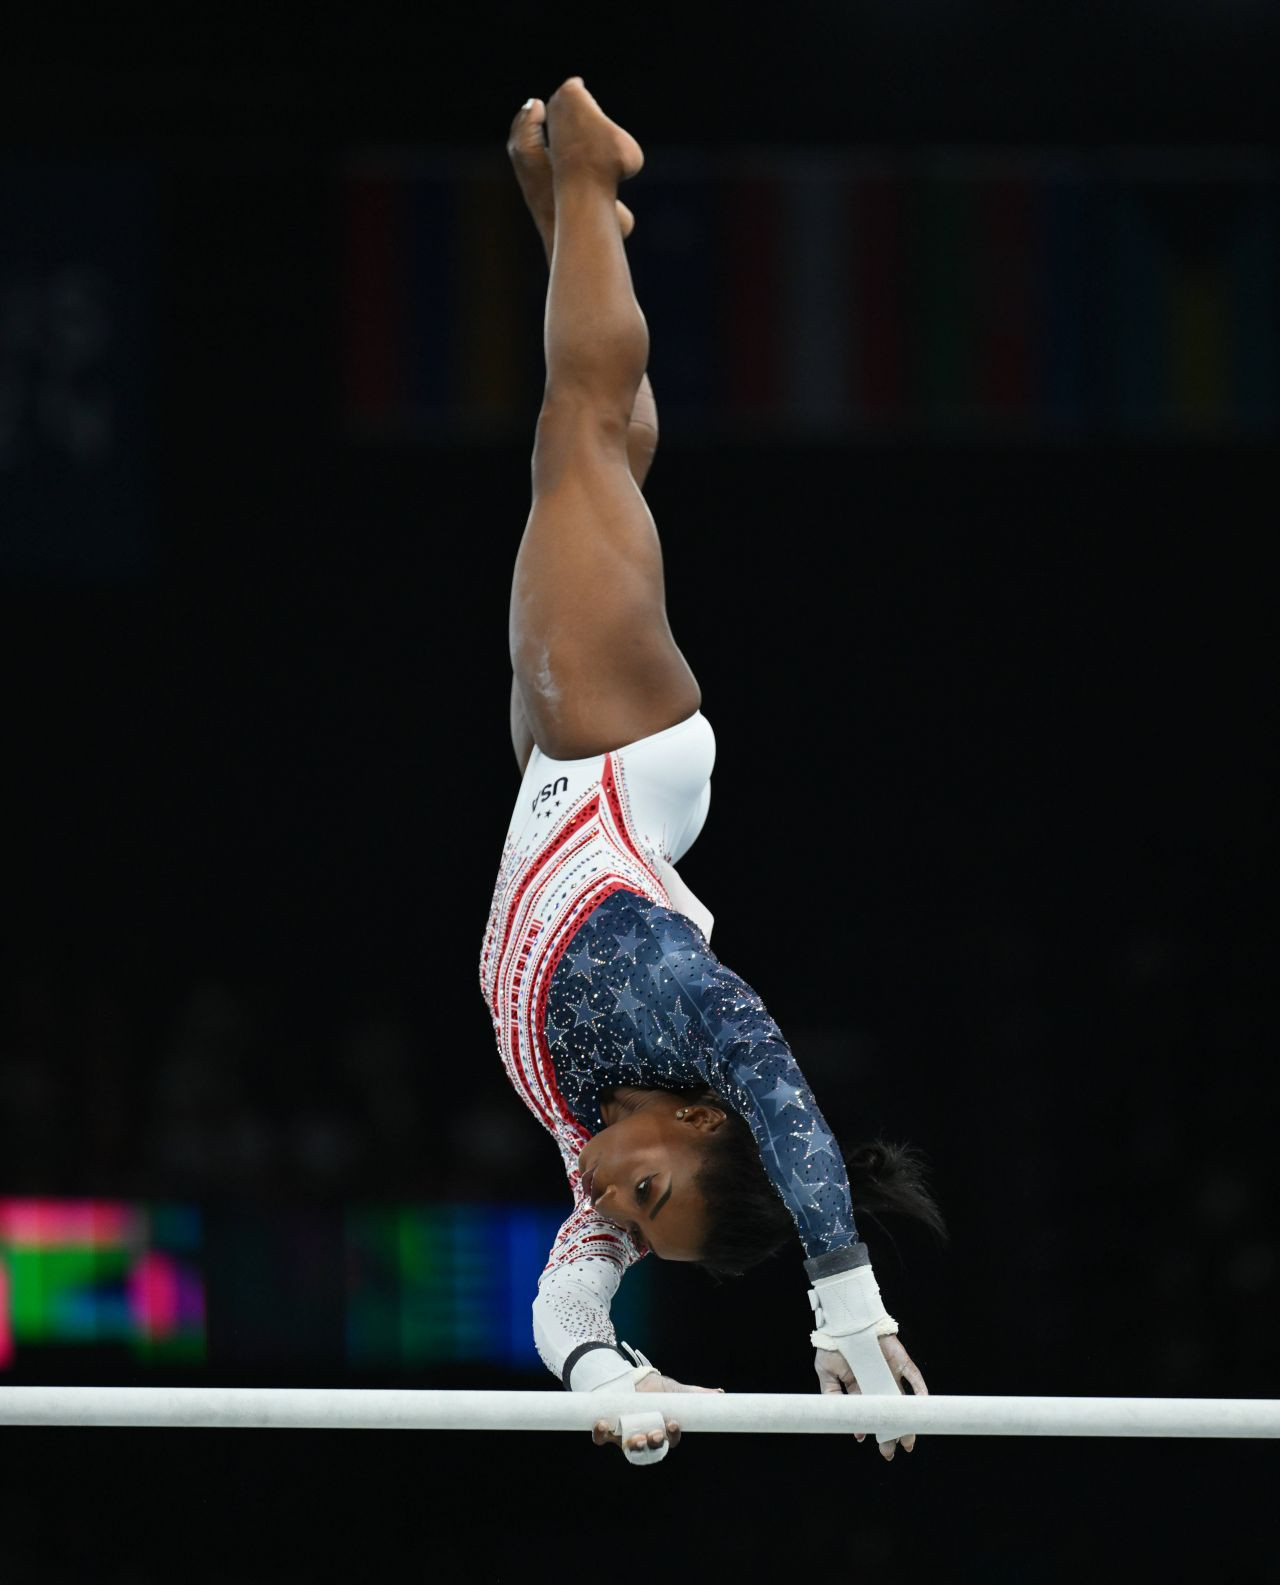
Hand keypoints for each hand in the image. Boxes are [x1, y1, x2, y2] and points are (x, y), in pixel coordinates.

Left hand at [592, 1374, 723, 1462]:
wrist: (626, 1378)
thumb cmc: (654, 1389)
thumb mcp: (674, 1390)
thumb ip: (695, 1394)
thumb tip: (720, 1393)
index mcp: (661, 1430)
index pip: (669, 1439)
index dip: (672, 1435)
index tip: (673, 1423)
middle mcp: (644, 1436)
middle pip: (649, 1448)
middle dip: (652, 1444)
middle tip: (654, 1434)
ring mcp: (625, 1435)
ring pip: (628, 1448)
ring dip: (632, 1445)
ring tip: (635, 1437)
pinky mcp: (607, 1430)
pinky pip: (601, 1438)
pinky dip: (600, 1434)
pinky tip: (601, 1424)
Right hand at [814, 1334, 926, 1459]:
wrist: (845, 1319)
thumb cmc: (833, 1344)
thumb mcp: (826, 1372)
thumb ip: (831, 1394)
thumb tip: (841, 1418)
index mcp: (861, 1387)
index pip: (870, 1412)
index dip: (871, 1427)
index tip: (869, 1441)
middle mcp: (878, 1382)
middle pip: (889, 1412)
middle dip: (891, 1433)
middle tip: (891, 1451)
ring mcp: (891, 1372)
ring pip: (903, 1401)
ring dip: (908, 1420)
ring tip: (908, 1440)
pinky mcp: (901, 1361)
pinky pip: (913, 1376)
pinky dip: (919, 1390)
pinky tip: (922, 1405)